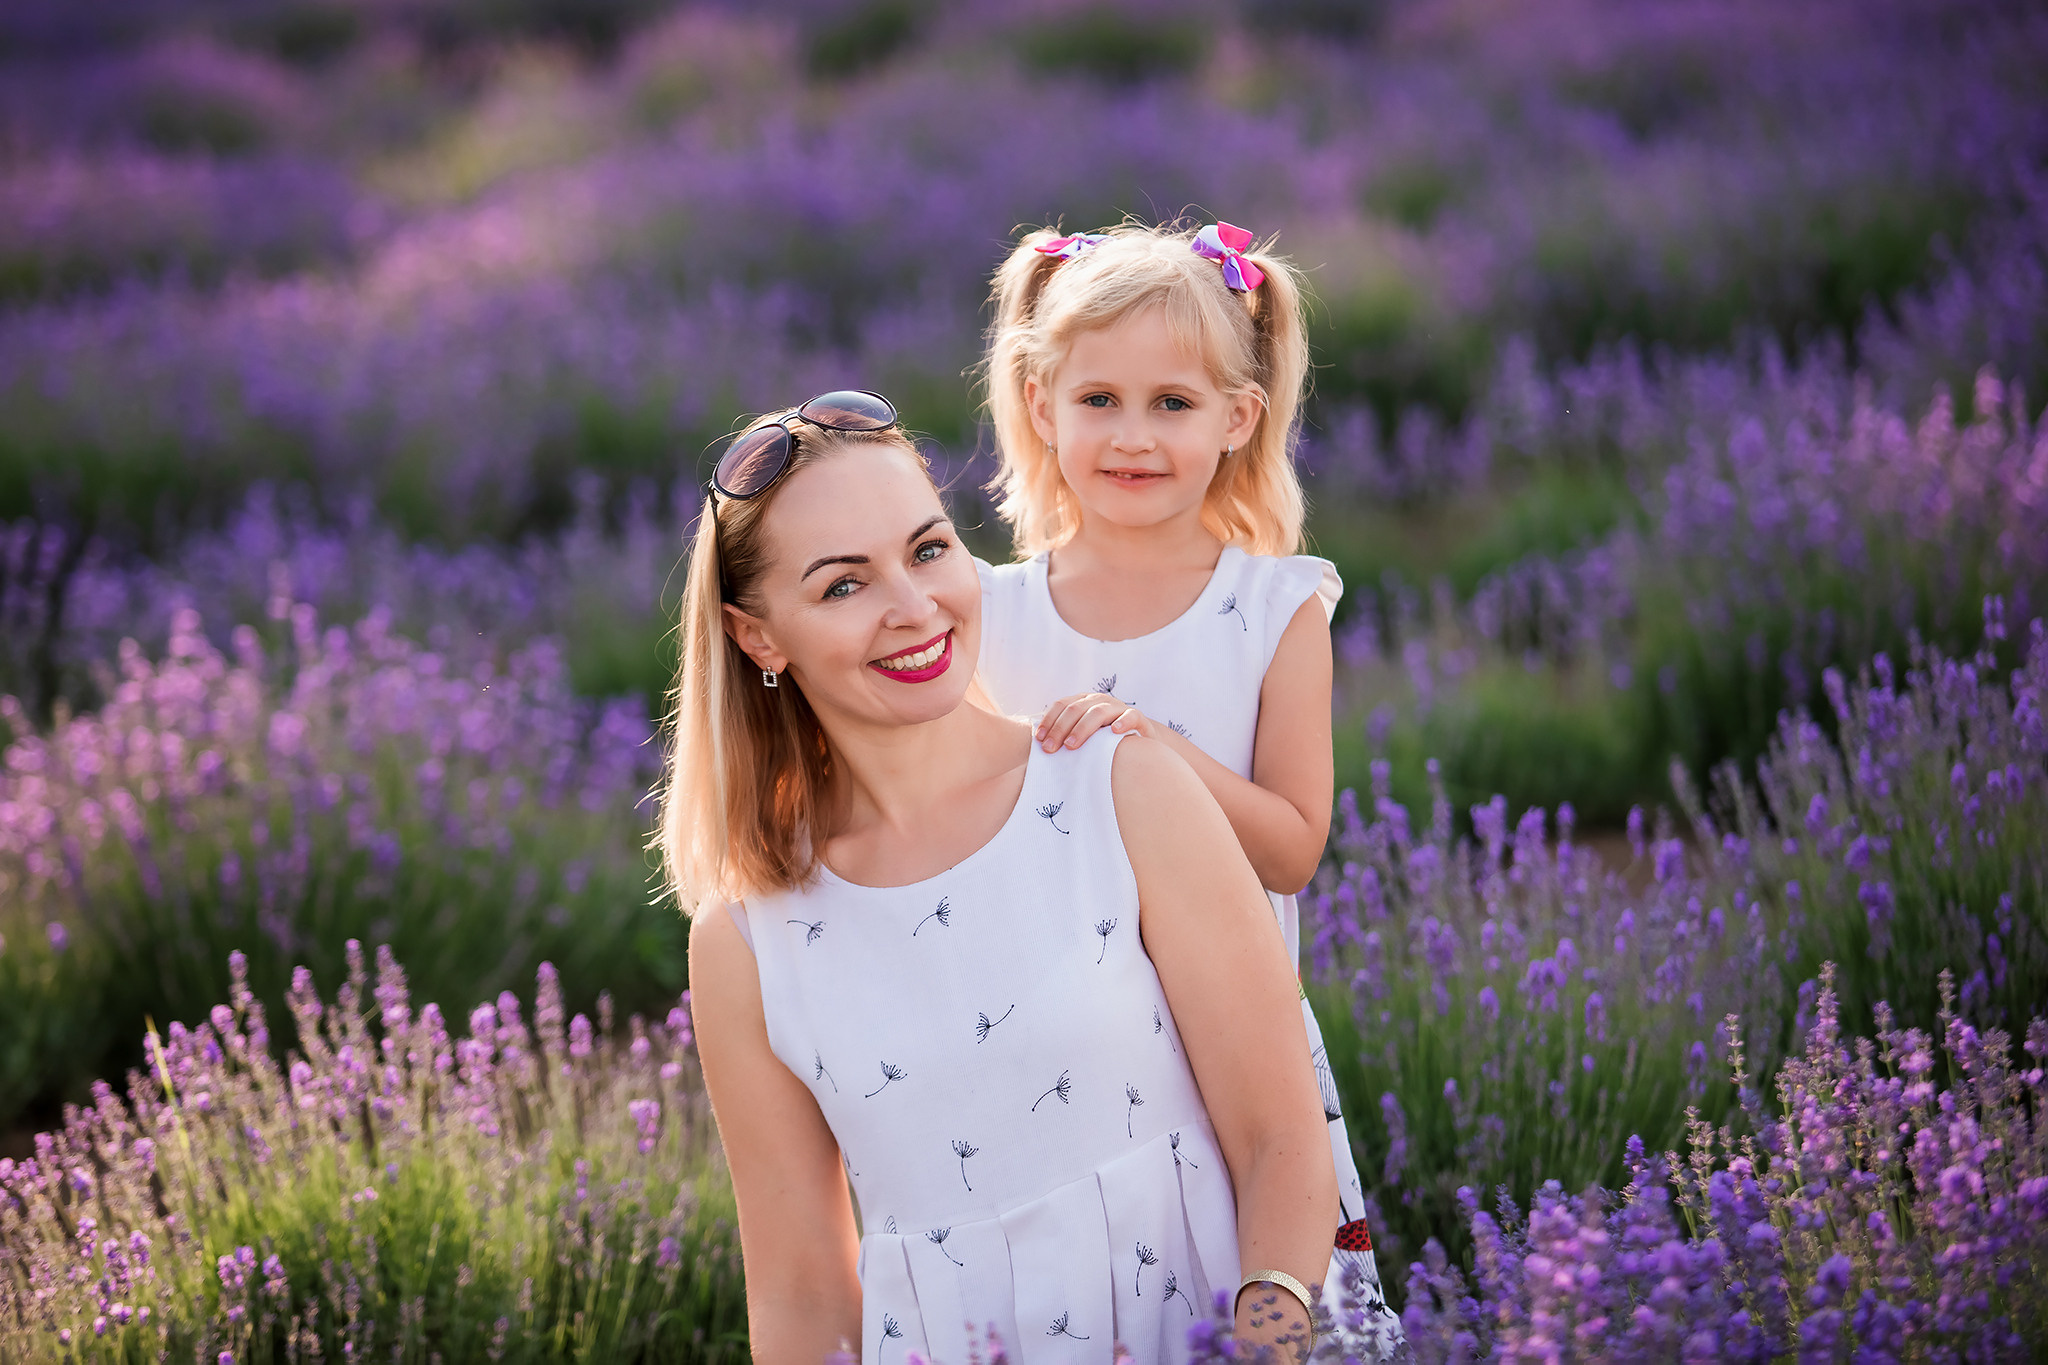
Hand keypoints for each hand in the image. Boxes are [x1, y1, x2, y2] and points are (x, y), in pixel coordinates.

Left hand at [1034, 691, 1152, 751]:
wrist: (1140, 740)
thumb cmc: (1104, 741)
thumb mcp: (1084, 736)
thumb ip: (1066, 736)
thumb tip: (1041, 747)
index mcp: (1083, 702)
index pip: (1062, 705)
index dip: (1049, 720)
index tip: (1039, 739)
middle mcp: (1099, 701)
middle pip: (1075, 709)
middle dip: (1060, 729)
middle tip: (1050, 749)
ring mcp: (1118, 708)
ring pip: (1098, 712)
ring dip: (1082, 729)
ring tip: (1071, 745)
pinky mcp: (1138, 718)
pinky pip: (1132, 716)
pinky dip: (1124, 721)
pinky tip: (1115, 731)